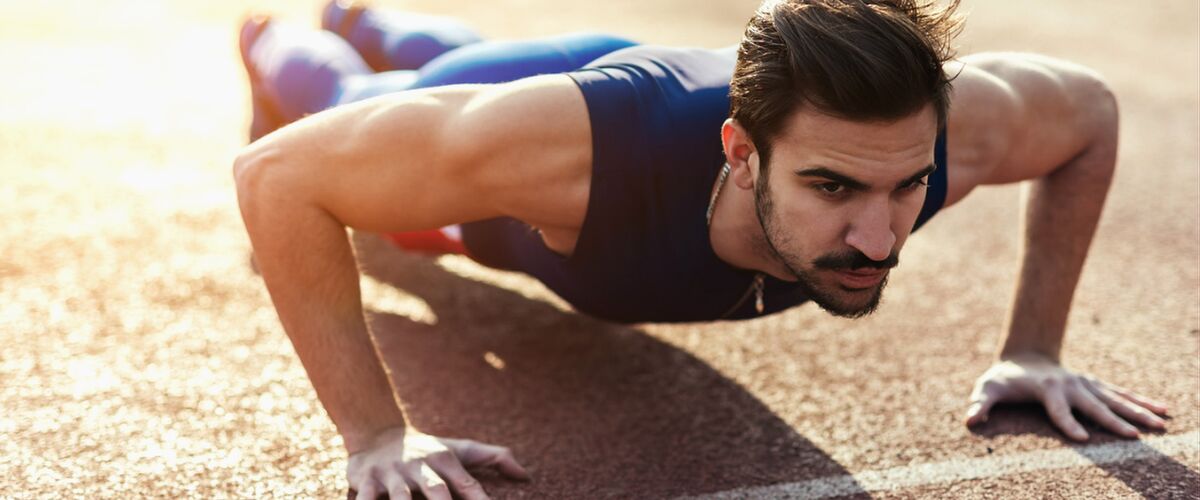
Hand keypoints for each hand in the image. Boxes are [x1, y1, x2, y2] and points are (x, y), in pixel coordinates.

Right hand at [347, 427, 530, 499]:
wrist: (377, 433)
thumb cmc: (427, 449)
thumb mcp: (461, 449)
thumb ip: (494, 457)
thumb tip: (526, 476)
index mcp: (444, 460)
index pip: (468, 485)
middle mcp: (419, 467)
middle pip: (436, 491)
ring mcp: (392, 475)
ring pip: (399, 498)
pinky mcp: (366, 481)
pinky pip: (365, 499)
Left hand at [964, 352, 1168, 440]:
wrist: (1024, 354)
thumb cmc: (1003, 377)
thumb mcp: (987, 387)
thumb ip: (979, 403)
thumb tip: (969, 418)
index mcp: (1047, 389)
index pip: (1058, 410)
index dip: (1068, 423)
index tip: (1081, 439)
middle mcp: (1071, 386)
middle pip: (1095, 406)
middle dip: (1114, 421)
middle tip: (1134, 437)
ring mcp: (1086, 385)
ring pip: (1117, 399)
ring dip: (1139, 412)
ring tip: (1161, 424)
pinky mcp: (1095, 385)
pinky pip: (1122, 394)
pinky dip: (1142, 401)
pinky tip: (1163, 410)